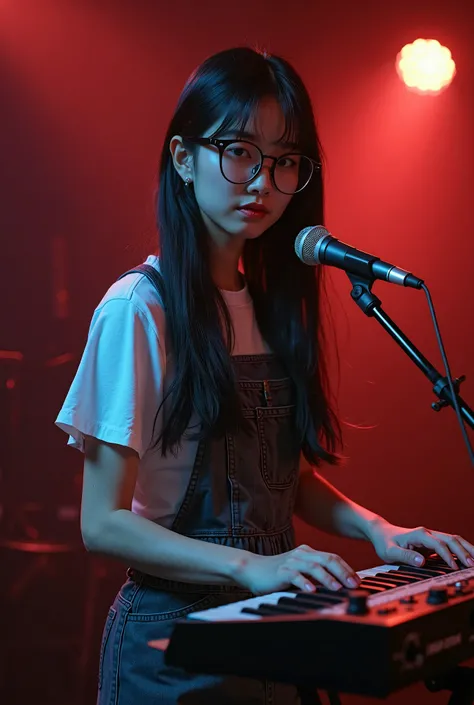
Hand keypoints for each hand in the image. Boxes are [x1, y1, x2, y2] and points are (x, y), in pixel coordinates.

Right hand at [236, 544, 360, 595]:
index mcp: (308, 553)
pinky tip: (311, 590)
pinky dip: (304, 582)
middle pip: (327, 559)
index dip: (347, 569)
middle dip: (343, 572)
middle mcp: (302, 554)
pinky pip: (295, 575)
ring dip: (327, 578)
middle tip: (354, 584)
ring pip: (313, 566)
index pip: (333, 558)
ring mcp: (291, 561)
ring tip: (338, 588)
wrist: (251, 569)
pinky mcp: (280, 570)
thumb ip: (316, 576)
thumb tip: (339, 586)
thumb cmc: (277, 574)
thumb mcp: (300, 572)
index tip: (358, 582)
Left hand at [368, 519, 473, 569]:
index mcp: (419, 534)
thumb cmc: (385, 542)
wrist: (382, 533)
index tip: (455, 567)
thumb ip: (405, 556)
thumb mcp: (390, 551)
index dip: (447, 556)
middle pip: (451, 540)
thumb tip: (422, 561)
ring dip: (466, 549)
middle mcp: (428, 533)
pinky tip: (469, 558)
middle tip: (473, 565)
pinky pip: (451, 545)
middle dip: (464, 552)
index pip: (438, 545)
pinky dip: (462, 550)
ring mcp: (432, 537)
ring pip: (454, 540)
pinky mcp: (433, 542)